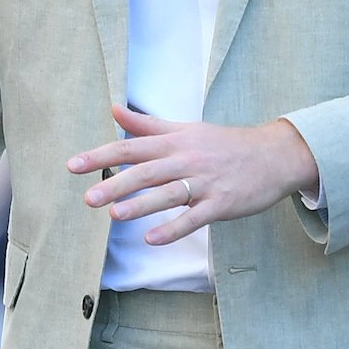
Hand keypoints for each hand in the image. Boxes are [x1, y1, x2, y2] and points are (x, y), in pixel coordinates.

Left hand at [68, 104, 319, 245]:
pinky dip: (173, 228)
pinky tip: (151, 239)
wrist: (274, 154)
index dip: (101, 155)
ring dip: (141, 204)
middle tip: (87, 198)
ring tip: (113, 215)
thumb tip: (114, 110)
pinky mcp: (222, 203)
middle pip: (146, 171)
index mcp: (175, 142)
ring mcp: (205, 182)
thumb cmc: (224, 144)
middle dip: (115, 183)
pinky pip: (195, 218)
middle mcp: (186, 159)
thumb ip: (147, 124)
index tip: (73, 165)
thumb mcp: (185, 129)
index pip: (131, 146)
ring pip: (168, 193)